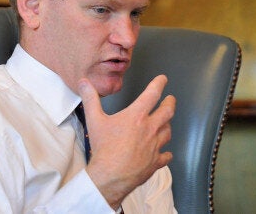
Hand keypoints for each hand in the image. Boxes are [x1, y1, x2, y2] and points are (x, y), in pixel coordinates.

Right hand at [77, 75, 175, 208]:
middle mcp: (150, 129)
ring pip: (168, 132)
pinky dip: (166, 153)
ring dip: (167, 125)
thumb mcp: (94, 120)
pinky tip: (165, 153)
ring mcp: (154, 146)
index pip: (152, 94)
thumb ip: (90, 99)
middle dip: (170, 103)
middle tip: (171, 99)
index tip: (163, 79)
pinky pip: (165, 156)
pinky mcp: (155, 162)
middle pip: (167, 111)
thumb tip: (85, 83)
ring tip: (166, 123)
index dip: (159, 84)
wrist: (110, 176)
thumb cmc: (104, 148)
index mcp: (137, 116)